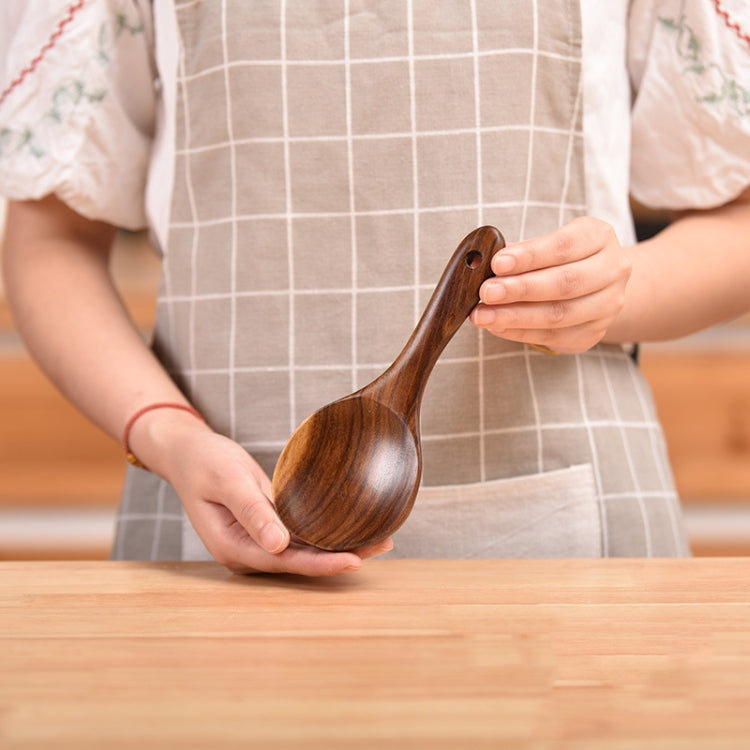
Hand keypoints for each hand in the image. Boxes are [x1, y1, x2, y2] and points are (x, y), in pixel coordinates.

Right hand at [131, 411, 392, 575]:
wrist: (189, 452)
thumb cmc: (204, 462)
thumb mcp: (229, 481)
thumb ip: (253, 512)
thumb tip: (280, 545)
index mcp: (233, 547)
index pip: (286, 562)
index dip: (321, 562)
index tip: (354, 560)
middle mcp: (248, 551)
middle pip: (301, 561)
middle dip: (341, 556)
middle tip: (383, 543)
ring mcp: (258, 541)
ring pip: (304, 550)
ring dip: (339, 545)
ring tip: (379, 538)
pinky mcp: (267, 527)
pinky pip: (300, 535)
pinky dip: (325, 533)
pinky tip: (350, 528)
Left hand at [470, 217, 631, 353]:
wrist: (596, 286)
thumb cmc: (560, 259)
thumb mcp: (545, 244)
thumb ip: (518, 253)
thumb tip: (481, 262)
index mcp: (599, 237)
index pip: (564, 245)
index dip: (529, 256)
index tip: (497, 263)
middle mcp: (612, 269)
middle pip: (565, 283)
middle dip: (520, 289)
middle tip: (486, 293)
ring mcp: (608, 305)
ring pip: (559, 314)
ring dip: (515, 316)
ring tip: (483, 315)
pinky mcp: (594, 333)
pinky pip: (554, 336)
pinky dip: (520, 333)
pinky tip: (497, 327)